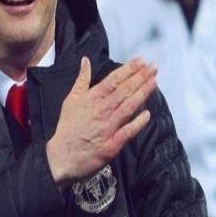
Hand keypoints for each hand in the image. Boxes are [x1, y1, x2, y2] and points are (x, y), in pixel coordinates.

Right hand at [46, 56, 155, 189]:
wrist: (61, 155)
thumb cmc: (67, 127)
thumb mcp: (71, 99)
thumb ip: (81, 79)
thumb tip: (85, 60)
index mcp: (92, 98)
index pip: (113, 80)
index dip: (128, 70)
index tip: (140, 61)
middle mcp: (101, 111)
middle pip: (124, 91)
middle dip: (140, 78)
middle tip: (153, 67)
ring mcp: (108, 127)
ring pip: (129, 107)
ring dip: (143, 94)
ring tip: (154, 82)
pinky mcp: (112, 144)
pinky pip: (128, 131)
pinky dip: (138, 122)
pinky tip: (148, 114)